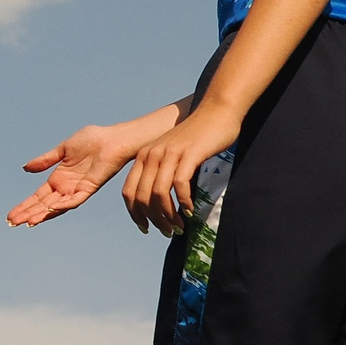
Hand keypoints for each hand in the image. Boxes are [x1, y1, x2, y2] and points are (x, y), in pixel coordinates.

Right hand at [6, 126, 140, 226]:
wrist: (113, 139)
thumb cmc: (93, 140)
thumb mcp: (63, 149)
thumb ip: (45, 160)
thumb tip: (25, 168)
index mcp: (58, 179)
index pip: (38, 196)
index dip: (25, 205)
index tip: (10, 215)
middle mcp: (66, 187)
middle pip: (43, 204)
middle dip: (28, 213)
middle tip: (12, 223)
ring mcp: (77, 190)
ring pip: (56, 206)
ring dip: (42, 214)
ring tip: (28, 222)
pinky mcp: (89, 188)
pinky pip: (75, 200)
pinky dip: (63, 205)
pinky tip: (50, 208)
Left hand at [123, 103, 242, 235]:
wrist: (216, 112)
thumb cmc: (195, 137)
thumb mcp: (170, 154)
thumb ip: (161, 173)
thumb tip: (158, 204)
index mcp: (143, 156)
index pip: (129, 192)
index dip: (135, 214)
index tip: (145, 228)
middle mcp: (152, 155)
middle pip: (142, 197)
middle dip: (154, 219)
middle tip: (168, 232)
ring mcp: (169, 154)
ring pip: (159, 194)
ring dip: (168, 215)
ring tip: (179, 226)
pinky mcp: (188, 154)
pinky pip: (180, 185)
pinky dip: (184, 202)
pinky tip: (191, 210)